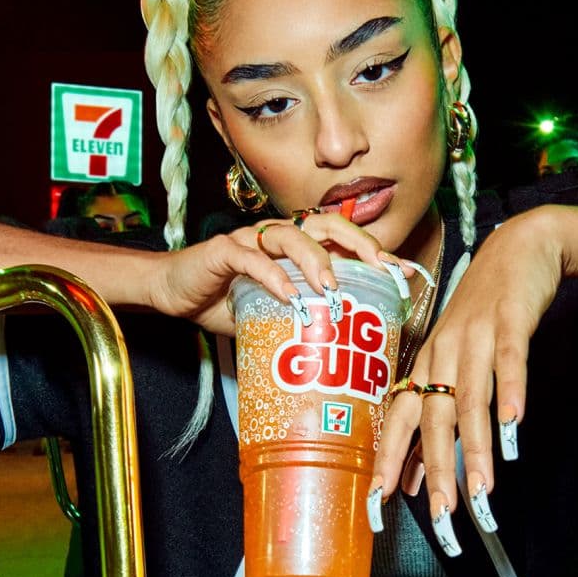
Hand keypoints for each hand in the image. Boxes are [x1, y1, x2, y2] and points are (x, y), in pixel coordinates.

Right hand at [151, 212, 411, 334]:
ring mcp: (249, 240)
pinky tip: (287, 295)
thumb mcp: (273, 313)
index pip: (341, 239)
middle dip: (356, 242)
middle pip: (324, 223)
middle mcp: (276, 237)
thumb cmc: (226, 301)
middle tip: (379, 266)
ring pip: (289, 235)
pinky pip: (250, 258)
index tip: (403, 271)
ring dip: (314, 258)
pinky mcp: (222, 251)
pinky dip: (271, 275)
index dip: (373, 250)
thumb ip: (303, 319)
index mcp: (295, 247)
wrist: (174, 293)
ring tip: (330, 286)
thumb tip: (347, 353)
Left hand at [373, 206, 565, 532]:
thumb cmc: (484, 311)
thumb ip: (438, 415)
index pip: (399, 422)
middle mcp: (442, 352)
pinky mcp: (510, 319)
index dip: (388, 463)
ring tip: (483, 492)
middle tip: (444, 518)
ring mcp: (475, 335)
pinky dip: (510, 392)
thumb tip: (418, 475)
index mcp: (426, 365)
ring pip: (470, 399)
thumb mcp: (455, 360)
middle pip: (434, 419)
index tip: (378, 507)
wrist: (518, 248)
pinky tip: (515, 425)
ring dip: (476, 448)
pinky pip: (509, 360)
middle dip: (436, 472)